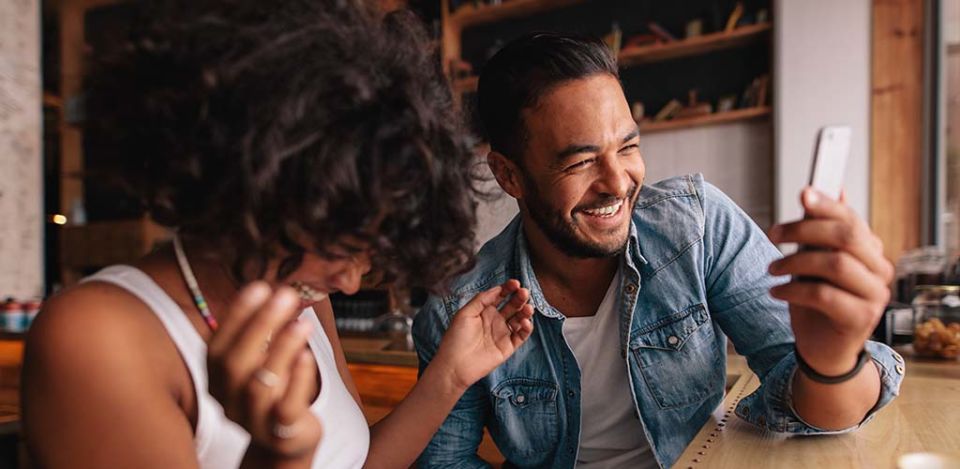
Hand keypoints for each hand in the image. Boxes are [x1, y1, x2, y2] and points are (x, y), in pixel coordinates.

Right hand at [207, 282, 322, 458]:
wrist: (284, 443)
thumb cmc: (274, 392)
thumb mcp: (259, 363)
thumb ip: (260, 336)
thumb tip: (275, 291)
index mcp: (217, 380)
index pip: (217, 345)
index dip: (237, 316)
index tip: (259, 286)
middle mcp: (228, 400)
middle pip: (235, 362)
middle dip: (260, 325)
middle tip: (284, 295)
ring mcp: (252, 420)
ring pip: (260, 385)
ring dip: (281, 349)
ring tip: (303, 322)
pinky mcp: (279, 434)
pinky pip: (285, 407)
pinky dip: (297, 380)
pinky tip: (307, 356)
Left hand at [433, 279, 534, 389]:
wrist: (454, 365)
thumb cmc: (455, 339)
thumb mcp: (465, 313)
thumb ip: (481, 300)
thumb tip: (497, 288)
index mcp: (484, 311)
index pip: (500, 296)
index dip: (508, 288)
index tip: (515, 283)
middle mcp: (495, 321)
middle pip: (512, 306)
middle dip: (519, 298)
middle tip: (524, 292)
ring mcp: (502, 334)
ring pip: (519, 319)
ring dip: (525, 312)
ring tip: (527, 307)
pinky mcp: (507, 347)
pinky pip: (521, 336)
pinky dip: (526, 328)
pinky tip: (525, 322)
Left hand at [767, 188, 893, 374]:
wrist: (822, 350)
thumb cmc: (817, 303)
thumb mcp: (814, 263)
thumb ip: (819, 233)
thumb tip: (820, 191)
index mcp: (871, 252)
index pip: (852, 221)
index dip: (827, 205)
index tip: (802, 194)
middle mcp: (880, 271)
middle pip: (846, 237)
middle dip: (804, 230)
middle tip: (773, 234)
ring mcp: (875, 296)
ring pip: (836, 264)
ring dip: (795, 262)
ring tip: (772, 269)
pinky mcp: (861, 319)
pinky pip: (824, 295)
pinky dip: (794, 289)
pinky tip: (777, 291)